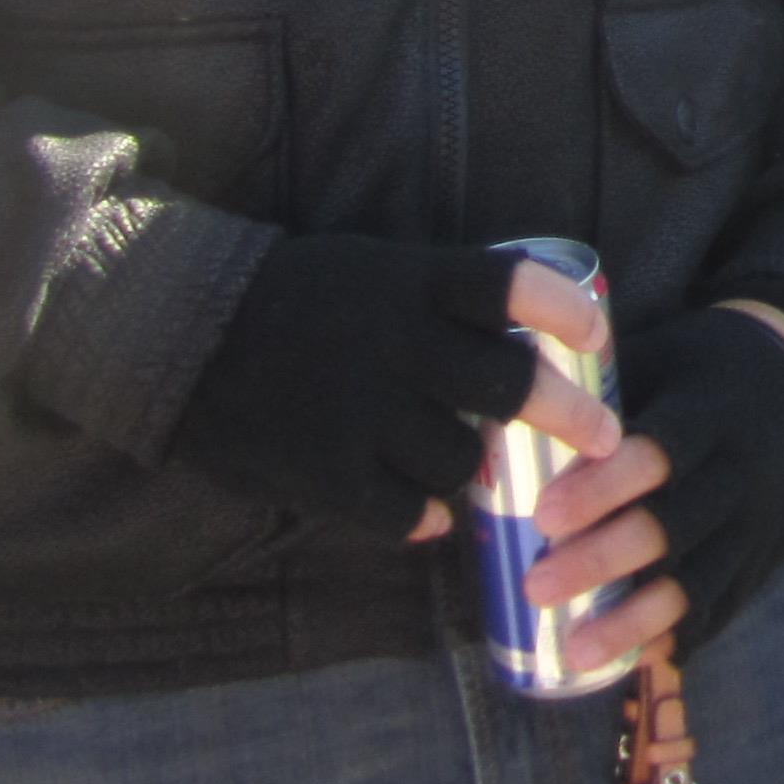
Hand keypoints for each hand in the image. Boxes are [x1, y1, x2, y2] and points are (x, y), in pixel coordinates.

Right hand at [162, 237, 605, 539]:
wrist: (180, 334)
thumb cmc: (298, 296)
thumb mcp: (374, 268)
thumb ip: (442, 300)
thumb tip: (537, 335)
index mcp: (408, 281)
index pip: (509, 284)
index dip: (565, 310)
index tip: (597, 337)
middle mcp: (392, 342)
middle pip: (509, 383)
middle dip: (570, 416)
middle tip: (604, 438)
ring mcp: (358, 412)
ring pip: (462, 458)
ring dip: (475, 467)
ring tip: (466, 463)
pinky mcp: (323, 472)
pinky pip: (405, 511)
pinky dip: (425, 516)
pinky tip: (426, 513)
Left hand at [523, 298, 783, 678]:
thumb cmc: (710, 364)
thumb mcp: (668, 352)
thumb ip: (604, 382)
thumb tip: (513, 400)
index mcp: (712, 413)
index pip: (660, 453)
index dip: (603, 488)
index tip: (544, 516)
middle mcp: (740, 471)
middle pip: (673, 524)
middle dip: (603, 559)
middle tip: (538, 588)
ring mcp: (757, 521)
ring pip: (698, 579)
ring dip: (634, 618)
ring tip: (575, 650)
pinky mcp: (763, 558)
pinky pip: (721, 605)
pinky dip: (678, 633)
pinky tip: (633, 657)